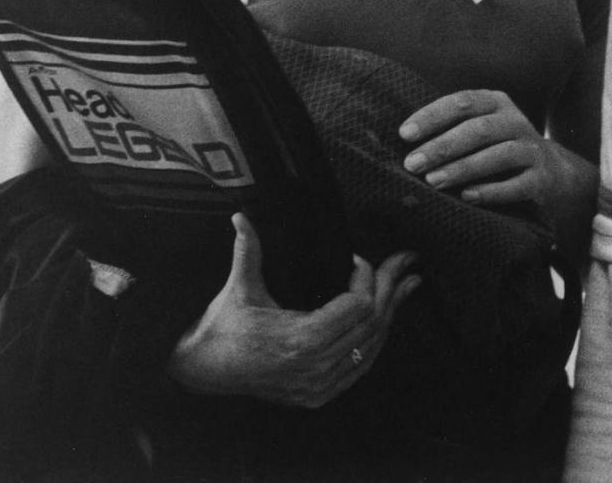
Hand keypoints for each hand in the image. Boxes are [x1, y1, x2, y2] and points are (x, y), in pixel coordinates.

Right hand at [167, 212, 418, 407]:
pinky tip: (387, 320)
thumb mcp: (237, 287)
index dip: (365, 279)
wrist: (202, 370)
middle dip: (390, 288)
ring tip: (408, 285)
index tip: (357, 259)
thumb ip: (247, 250)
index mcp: (300, 339)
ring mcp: (319, 385)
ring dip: (391, 313)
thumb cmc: (221, 326)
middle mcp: (315, 366)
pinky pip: (361, 367)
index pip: (357, 307)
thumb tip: (241, 215)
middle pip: (371, 324)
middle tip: (406, 262)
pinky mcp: (318, 395)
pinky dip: (376, 340)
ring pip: (371, 346)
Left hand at [399, 88, 567, 209]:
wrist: (552, 170)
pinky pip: (516, 185)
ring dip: (462, 169)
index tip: (404, 134)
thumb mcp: (482, 126)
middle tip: (412, 164)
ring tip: (433, 181)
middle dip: (442, 147)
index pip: (462, 102)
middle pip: (478, 130)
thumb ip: (453, 126)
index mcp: (497, 103)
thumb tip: (405, 141)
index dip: (432, 116)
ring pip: (497, 156)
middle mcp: (516, 122)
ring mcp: (531, 150)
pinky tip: (467, 198)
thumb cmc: (498, 147)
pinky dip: (490, 191)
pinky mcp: (541, 178)